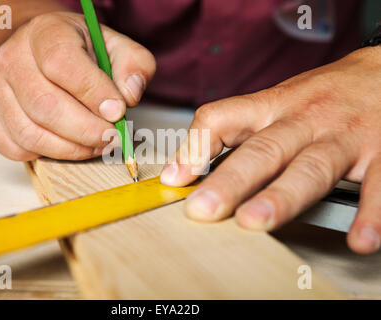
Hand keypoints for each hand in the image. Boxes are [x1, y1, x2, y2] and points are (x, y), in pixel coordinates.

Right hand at [0, 12, 154, 160]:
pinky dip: (44, 155)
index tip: (118, 111)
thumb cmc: (80, 52)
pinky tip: (67, 145)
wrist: (41, 52)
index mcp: (45, 33)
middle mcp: (12, 59)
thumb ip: (134, 65)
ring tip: (95, 145)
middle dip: (86, 131)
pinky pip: (13, 147)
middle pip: (45, 106)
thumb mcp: (115, 46)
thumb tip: (129, 95)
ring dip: (70, 149)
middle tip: (111, 137)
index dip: (93, 93)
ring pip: (29, 133)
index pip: (62, 65)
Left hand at [160, 46, 380, 253]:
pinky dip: (371, 212)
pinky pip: (378, 183)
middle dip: (231, 181)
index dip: (195, 145)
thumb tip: (184, 168)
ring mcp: (343, 136)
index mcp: (273, 107)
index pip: (223, 116)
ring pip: (310, 167)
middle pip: (263, 149)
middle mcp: (304, 121)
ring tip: (255, 221)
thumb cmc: (324, 94)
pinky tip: (360, 238)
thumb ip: (233, 131)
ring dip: (282, 196)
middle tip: (204, 208)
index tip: (174, 178)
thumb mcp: (275, 102)